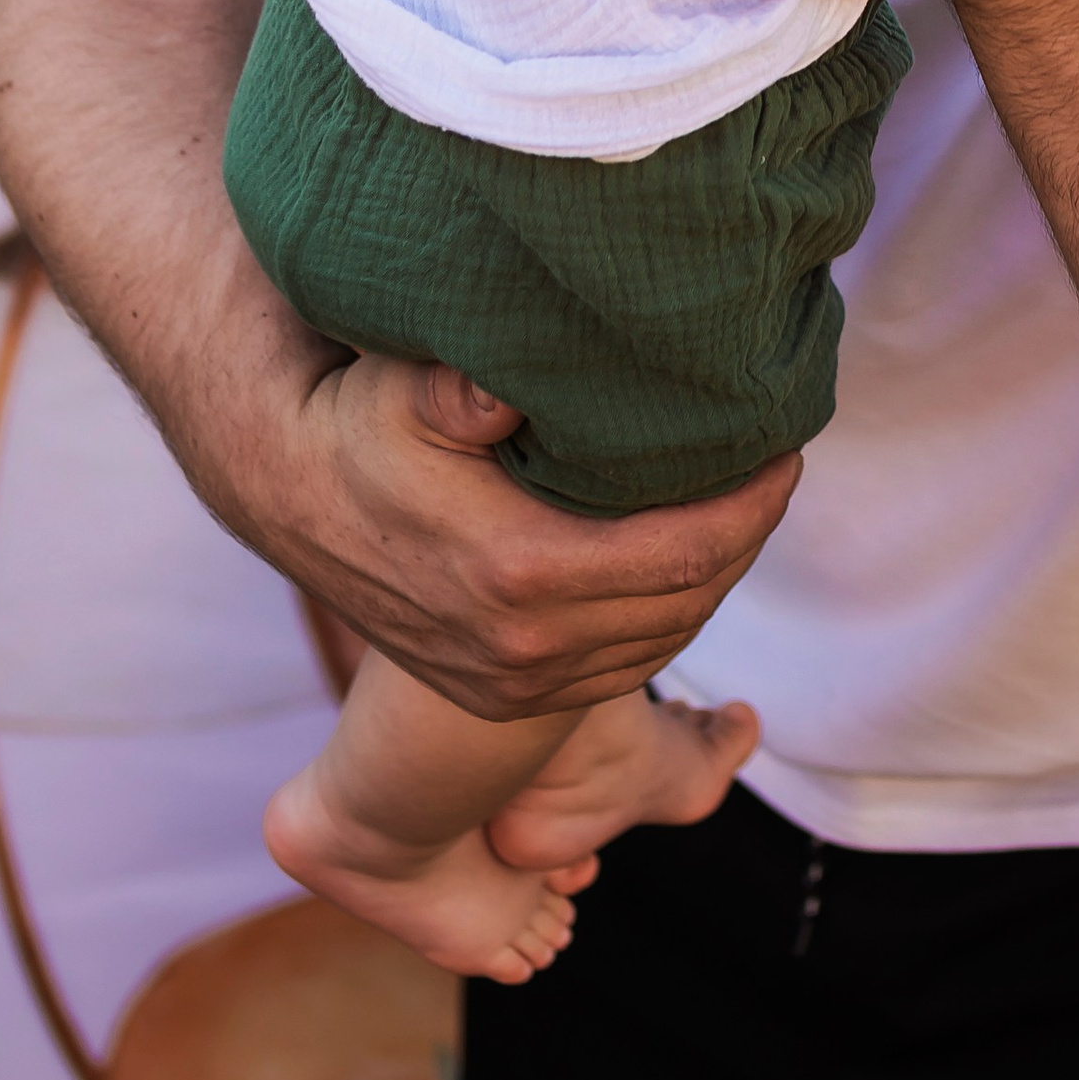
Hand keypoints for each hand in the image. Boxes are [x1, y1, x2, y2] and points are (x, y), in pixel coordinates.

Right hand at [226, 347, 798, 723]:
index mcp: (520, 574)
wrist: (290, 492)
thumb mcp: (408, 390)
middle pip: (688, 604)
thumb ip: (468, 387)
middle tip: (776, 470)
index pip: (686, 553)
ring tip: (740, 511)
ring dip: (712, 582)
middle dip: (746, 537)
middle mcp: (523, 649)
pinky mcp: (502, 696)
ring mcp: (512, 683)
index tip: (788, 449)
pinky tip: (681, 565)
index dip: (753, 504)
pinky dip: (666, 620)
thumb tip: (507, 383)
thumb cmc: (361, 422)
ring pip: (661, 643)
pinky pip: (619, 671)